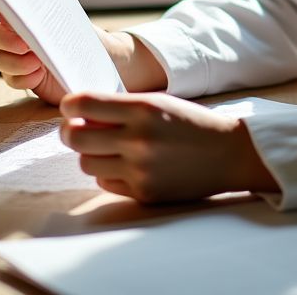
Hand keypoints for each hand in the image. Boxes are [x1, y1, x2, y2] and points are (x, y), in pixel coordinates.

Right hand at [0, 0, 167, 105]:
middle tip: (24, 43)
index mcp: (20, 11)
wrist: (100, 61)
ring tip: (38, 63)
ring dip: (16, 62)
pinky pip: (10, 79)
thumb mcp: (64, 19)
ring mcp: (14, 56)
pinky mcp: (22, 78)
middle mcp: (10, 32)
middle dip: (1, 38)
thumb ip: (41, 13)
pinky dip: (23, 78)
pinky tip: (39, 75)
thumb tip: (22, 9)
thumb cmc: (81, 33)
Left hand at [59, 91, 278, 202]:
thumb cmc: (190, 123)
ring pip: (86, 163)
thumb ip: (121, 108)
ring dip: (89, 153)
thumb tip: (79, 113)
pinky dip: (108, 172)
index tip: (70, 106)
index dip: (70, 105)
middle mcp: (138, 139)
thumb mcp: (158, 103)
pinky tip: (124, 163)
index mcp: (143, 108)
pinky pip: (106, 183)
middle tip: (73, 128)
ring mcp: (139, 169)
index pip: (85, 104)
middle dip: (69, 131)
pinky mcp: (143, 193)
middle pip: (76, 137)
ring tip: (104, 147)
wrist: (227, 153)